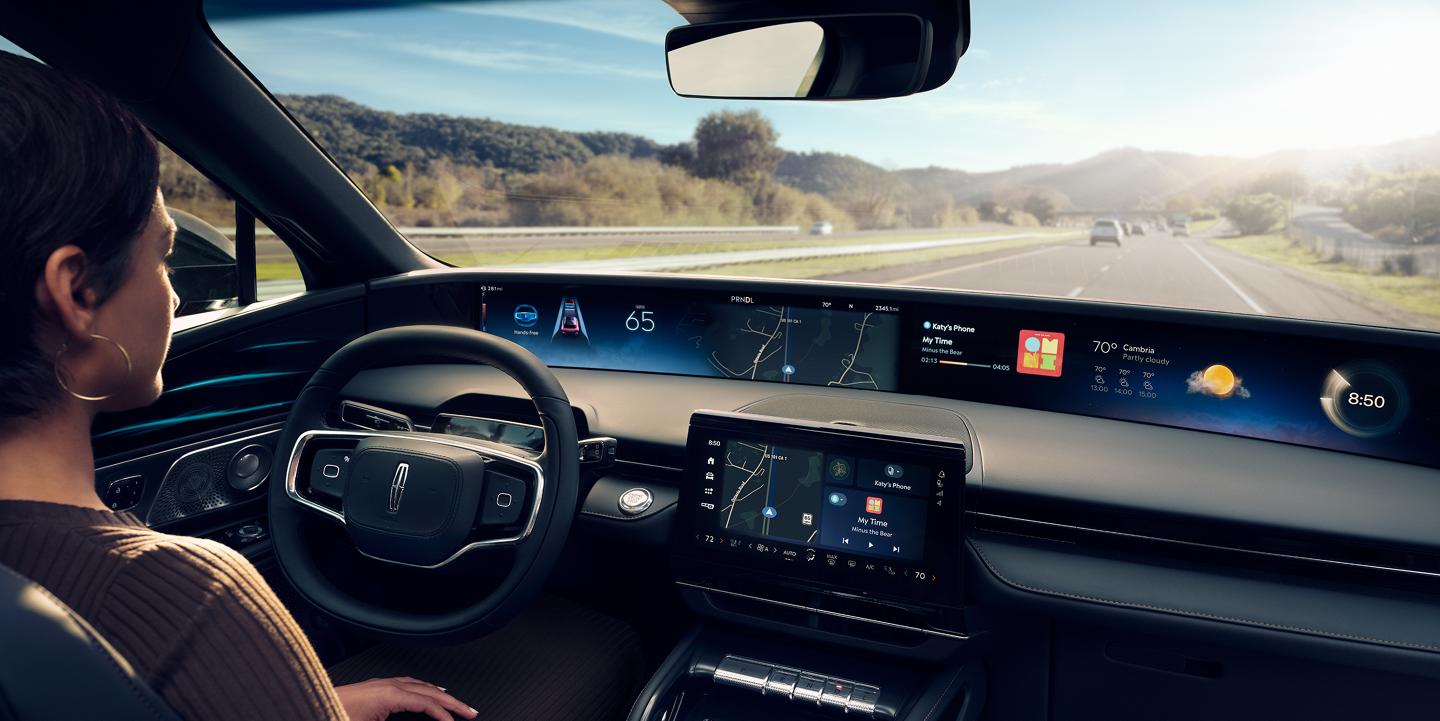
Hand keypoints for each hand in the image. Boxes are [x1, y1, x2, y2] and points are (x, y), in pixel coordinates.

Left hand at [335, 677, 477, 720]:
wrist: (310, 707)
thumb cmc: (333, 715)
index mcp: (389, 695)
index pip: (427, 704)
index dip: (445, 715)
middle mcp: (388, 685)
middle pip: (429, 691)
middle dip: (453, 702)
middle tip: (471, 712)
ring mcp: (380, 684)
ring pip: (420, 685)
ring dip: (441, 694)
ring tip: (455, 702)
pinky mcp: (374, 687)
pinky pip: (408, 683)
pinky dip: (424, 688)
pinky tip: (424, 691)